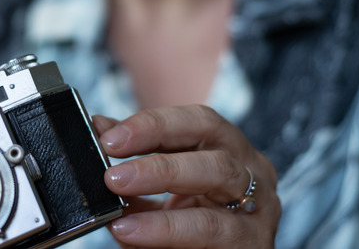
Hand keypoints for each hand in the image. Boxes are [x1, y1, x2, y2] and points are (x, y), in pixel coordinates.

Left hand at [94, 105, 279, 247]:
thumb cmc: (189, 227)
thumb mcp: (160, 191)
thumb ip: (135, 162)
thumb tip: (99, 127)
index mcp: (229, 149)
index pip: (198, 122)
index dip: (153, 124)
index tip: (108, 137)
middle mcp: (253, 172)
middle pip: (212, 151)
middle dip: (158, 162)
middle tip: (112, 176)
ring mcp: (259, 209)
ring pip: (218, 182)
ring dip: (164, 187)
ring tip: (120, 207)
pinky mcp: (253, 243)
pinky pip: (209, 231)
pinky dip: (165, 230)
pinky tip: (132, 233)